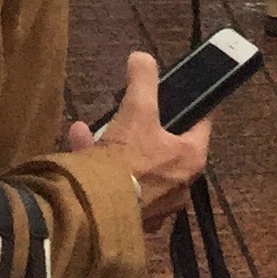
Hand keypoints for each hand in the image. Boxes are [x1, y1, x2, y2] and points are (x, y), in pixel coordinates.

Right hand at [79, 52, 210, 228]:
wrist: (95, 214)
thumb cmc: (127, 161)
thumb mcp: (136, 112)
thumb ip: (142, 82)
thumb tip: (142, 56)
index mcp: (192, 159)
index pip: (200, 126)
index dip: (190, 108)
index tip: (178, 97)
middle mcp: (180, 186)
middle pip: (164, 149)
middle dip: (139, 130)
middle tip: (125, 117)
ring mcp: (156, 207)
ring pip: (136, 170)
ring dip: (112, 149)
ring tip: (88, 133)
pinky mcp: (130, 220)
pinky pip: (116, 189)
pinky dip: (98, 171)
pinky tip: (75, 150)